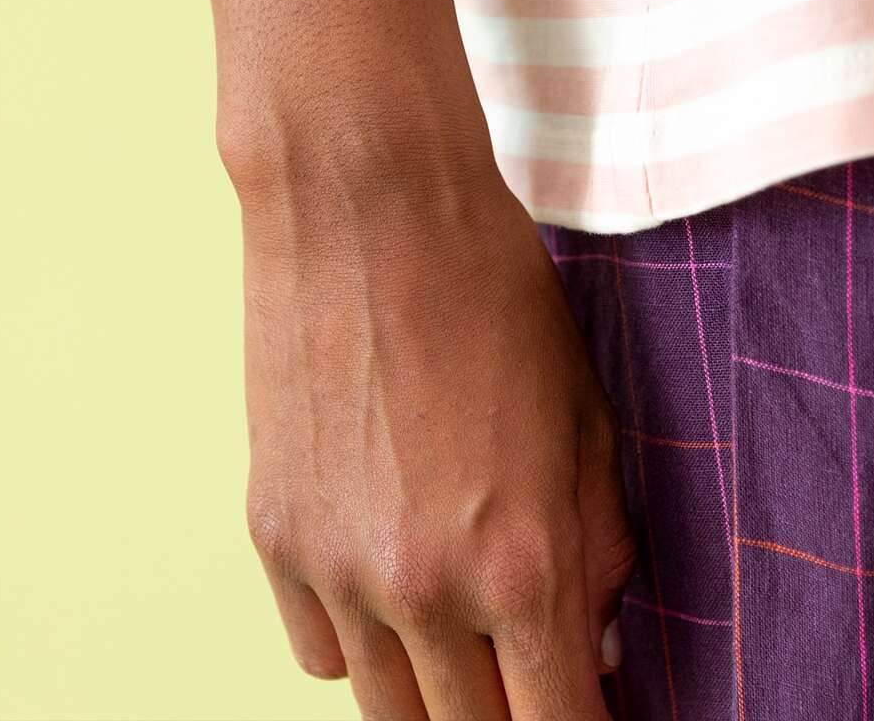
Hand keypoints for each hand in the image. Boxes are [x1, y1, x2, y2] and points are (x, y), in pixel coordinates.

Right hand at [236, 162, 635, 718]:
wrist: (369, 203)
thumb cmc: (495, 291)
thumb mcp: (585, 414)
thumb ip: (601, 545)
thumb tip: (601, 645)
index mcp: (523, 563)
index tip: (590, 705)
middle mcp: (424, 591)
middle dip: (513, 710)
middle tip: (532, 664)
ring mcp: (336, 572)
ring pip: (388, 711)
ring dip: (436, 687)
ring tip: (465, 623)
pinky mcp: (272, 539)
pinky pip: (320, 655)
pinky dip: (360, 643)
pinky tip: (388, 577)